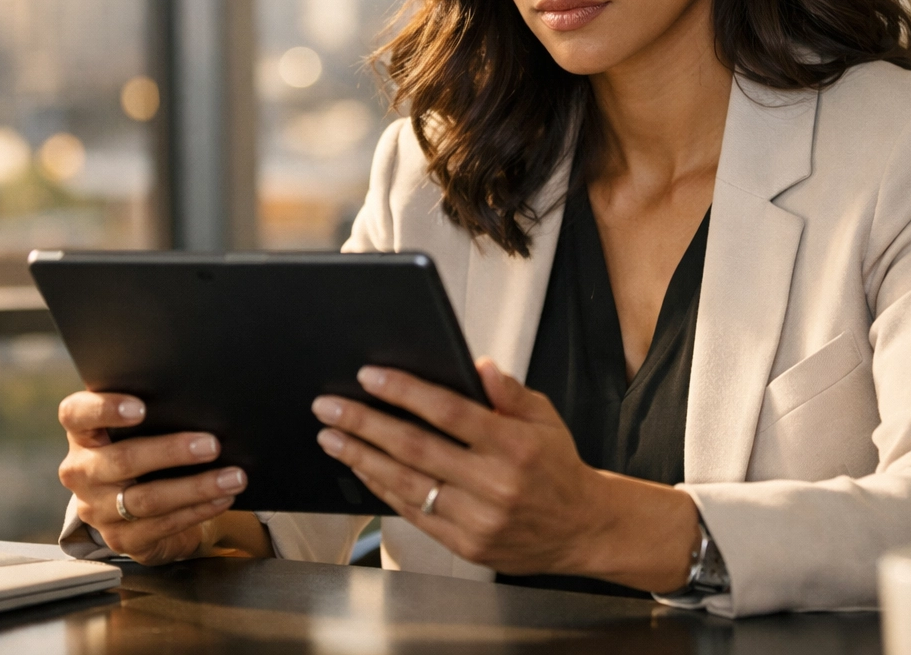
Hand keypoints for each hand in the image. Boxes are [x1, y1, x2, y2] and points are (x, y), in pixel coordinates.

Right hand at [57, 391, 266, 563]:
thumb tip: (204, 402)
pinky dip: (198, 510)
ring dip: (196, 487)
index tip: (140, 408)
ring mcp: (97, 509)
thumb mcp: (140, 430)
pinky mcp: (120, 538)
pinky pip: (162, 525)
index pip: (76, 414)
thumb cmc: (145, 450)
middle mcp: (82, 471)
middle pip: (123, 460)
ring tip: (233, 477)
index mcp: (83, 435)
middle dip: (172, 452)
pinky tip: (222, 498)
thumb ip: (155, 415)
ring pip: (147, 499)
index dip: (104, 409)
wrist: (136, 509)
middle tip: (213, 444)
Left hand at [311, 359, 699, 591]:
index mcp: (514, 445)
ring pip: (406, 484)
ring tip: (331, 437)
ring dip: (362, 458)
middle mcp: (494, 483)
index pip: (449, 412)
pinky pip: (414, 513)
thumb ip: (509, 391)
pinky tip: (361, 468)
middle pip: (416, 448)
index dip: (405, 392)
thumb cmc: (557, 466)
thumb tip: (477, 365)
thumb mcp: (546, 417)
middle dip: (365, 424)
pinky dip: (383, 488)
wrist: (582, 530)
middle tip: (328, 406)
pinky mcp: (466, 544)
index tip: (369, 376)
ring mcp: (478, 518)